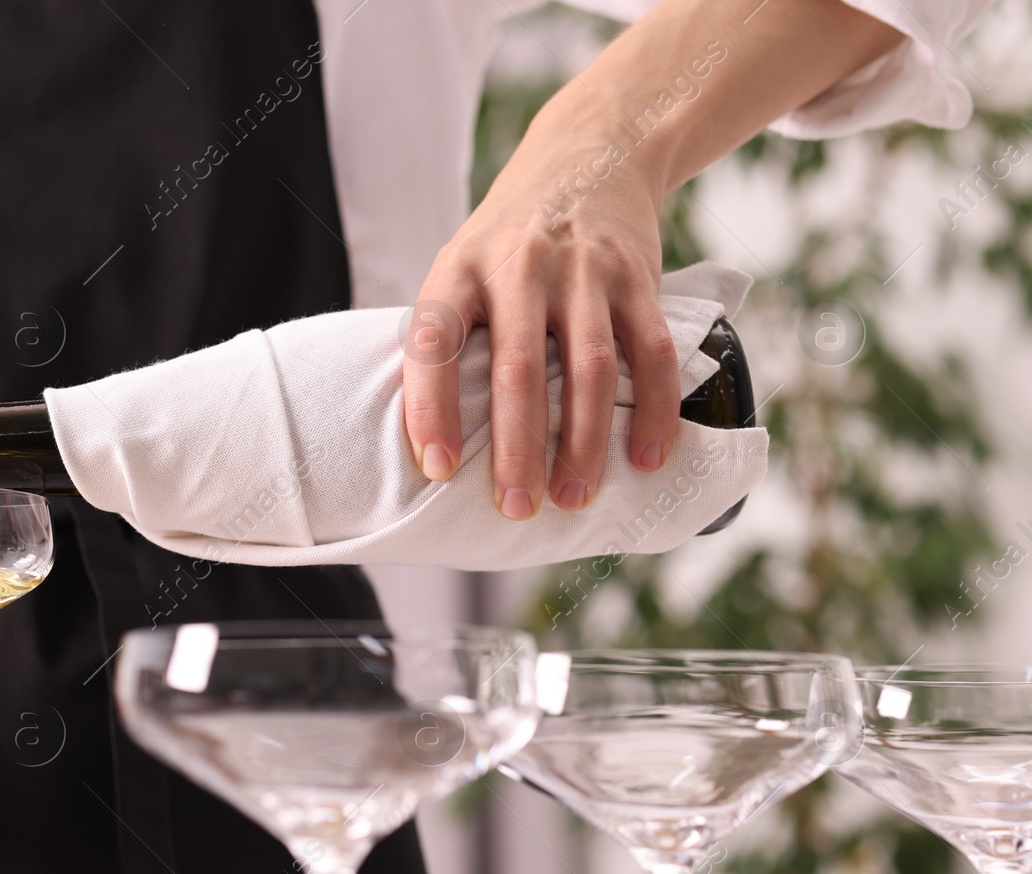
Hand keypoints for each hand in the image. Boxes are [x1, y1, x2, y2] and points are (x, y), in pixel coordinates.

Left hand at [404, 97, 679, 520]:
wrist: (588, 154)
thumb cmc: (506, 240)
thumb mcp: (460, 268)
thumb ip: (449, 339)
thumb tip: (432, 444)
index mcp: (458, 270)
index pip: (435, 344)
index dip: (431, 410)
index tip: (438, 470)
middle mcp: (518, 267)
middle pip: (518, 370)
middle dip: (518, 448)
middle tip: (516, 508)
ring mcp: (583, 271)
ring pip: (589, 370)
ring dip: (584, 444)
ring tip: (574, 498)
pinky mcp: (637, 277)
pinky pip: (650, 354)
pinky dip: (653, 411)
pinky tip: (646, 457)